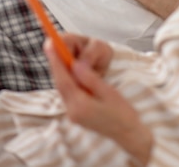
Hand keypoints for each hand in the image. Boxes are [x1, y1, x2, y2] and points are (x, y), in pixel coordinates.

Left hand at [44, 36, 151, 164]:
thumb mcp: (108, 92)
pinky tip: (68, 70)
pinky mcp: (75, 113)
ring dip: (61, 71)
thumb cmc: (122, 112)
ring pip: (63, 88)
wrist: (127, 133)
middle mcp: (73, 111)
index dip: (56, 62)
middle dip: (56, 64)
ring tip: (59, 53)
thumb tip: (75, 64)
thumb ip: (90, 78)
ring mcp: (73, 114)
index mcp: (81, 106)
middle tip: (52, 45)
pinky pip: (67, 93)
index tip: (51, 45)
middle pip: (60, 84)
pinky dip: (66, 79)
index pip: (64, 80)